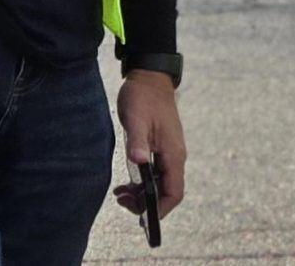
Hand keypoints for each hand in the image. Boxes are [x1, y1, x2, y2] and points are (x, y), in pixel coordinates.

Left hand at [113, 71, 186, 220]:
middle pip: (167, 192)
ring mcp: (168, 152)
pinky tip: (126, 183)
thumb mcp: (137, 119)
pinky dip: (142, 182)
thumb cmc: (143, 96)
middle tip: (122, 200)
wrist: (149, 77)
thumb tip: (138, 162)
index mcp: (173, 153)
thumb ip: (138, 141)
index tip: (143, 216)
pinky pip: (155, 173)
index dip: (161, 209)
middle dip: (146, 203)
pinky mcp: (161, 147)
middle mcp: (174, 156)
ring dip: (142, 193)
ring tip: (120, 194)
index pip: (174, 192)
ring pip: (160, 184)